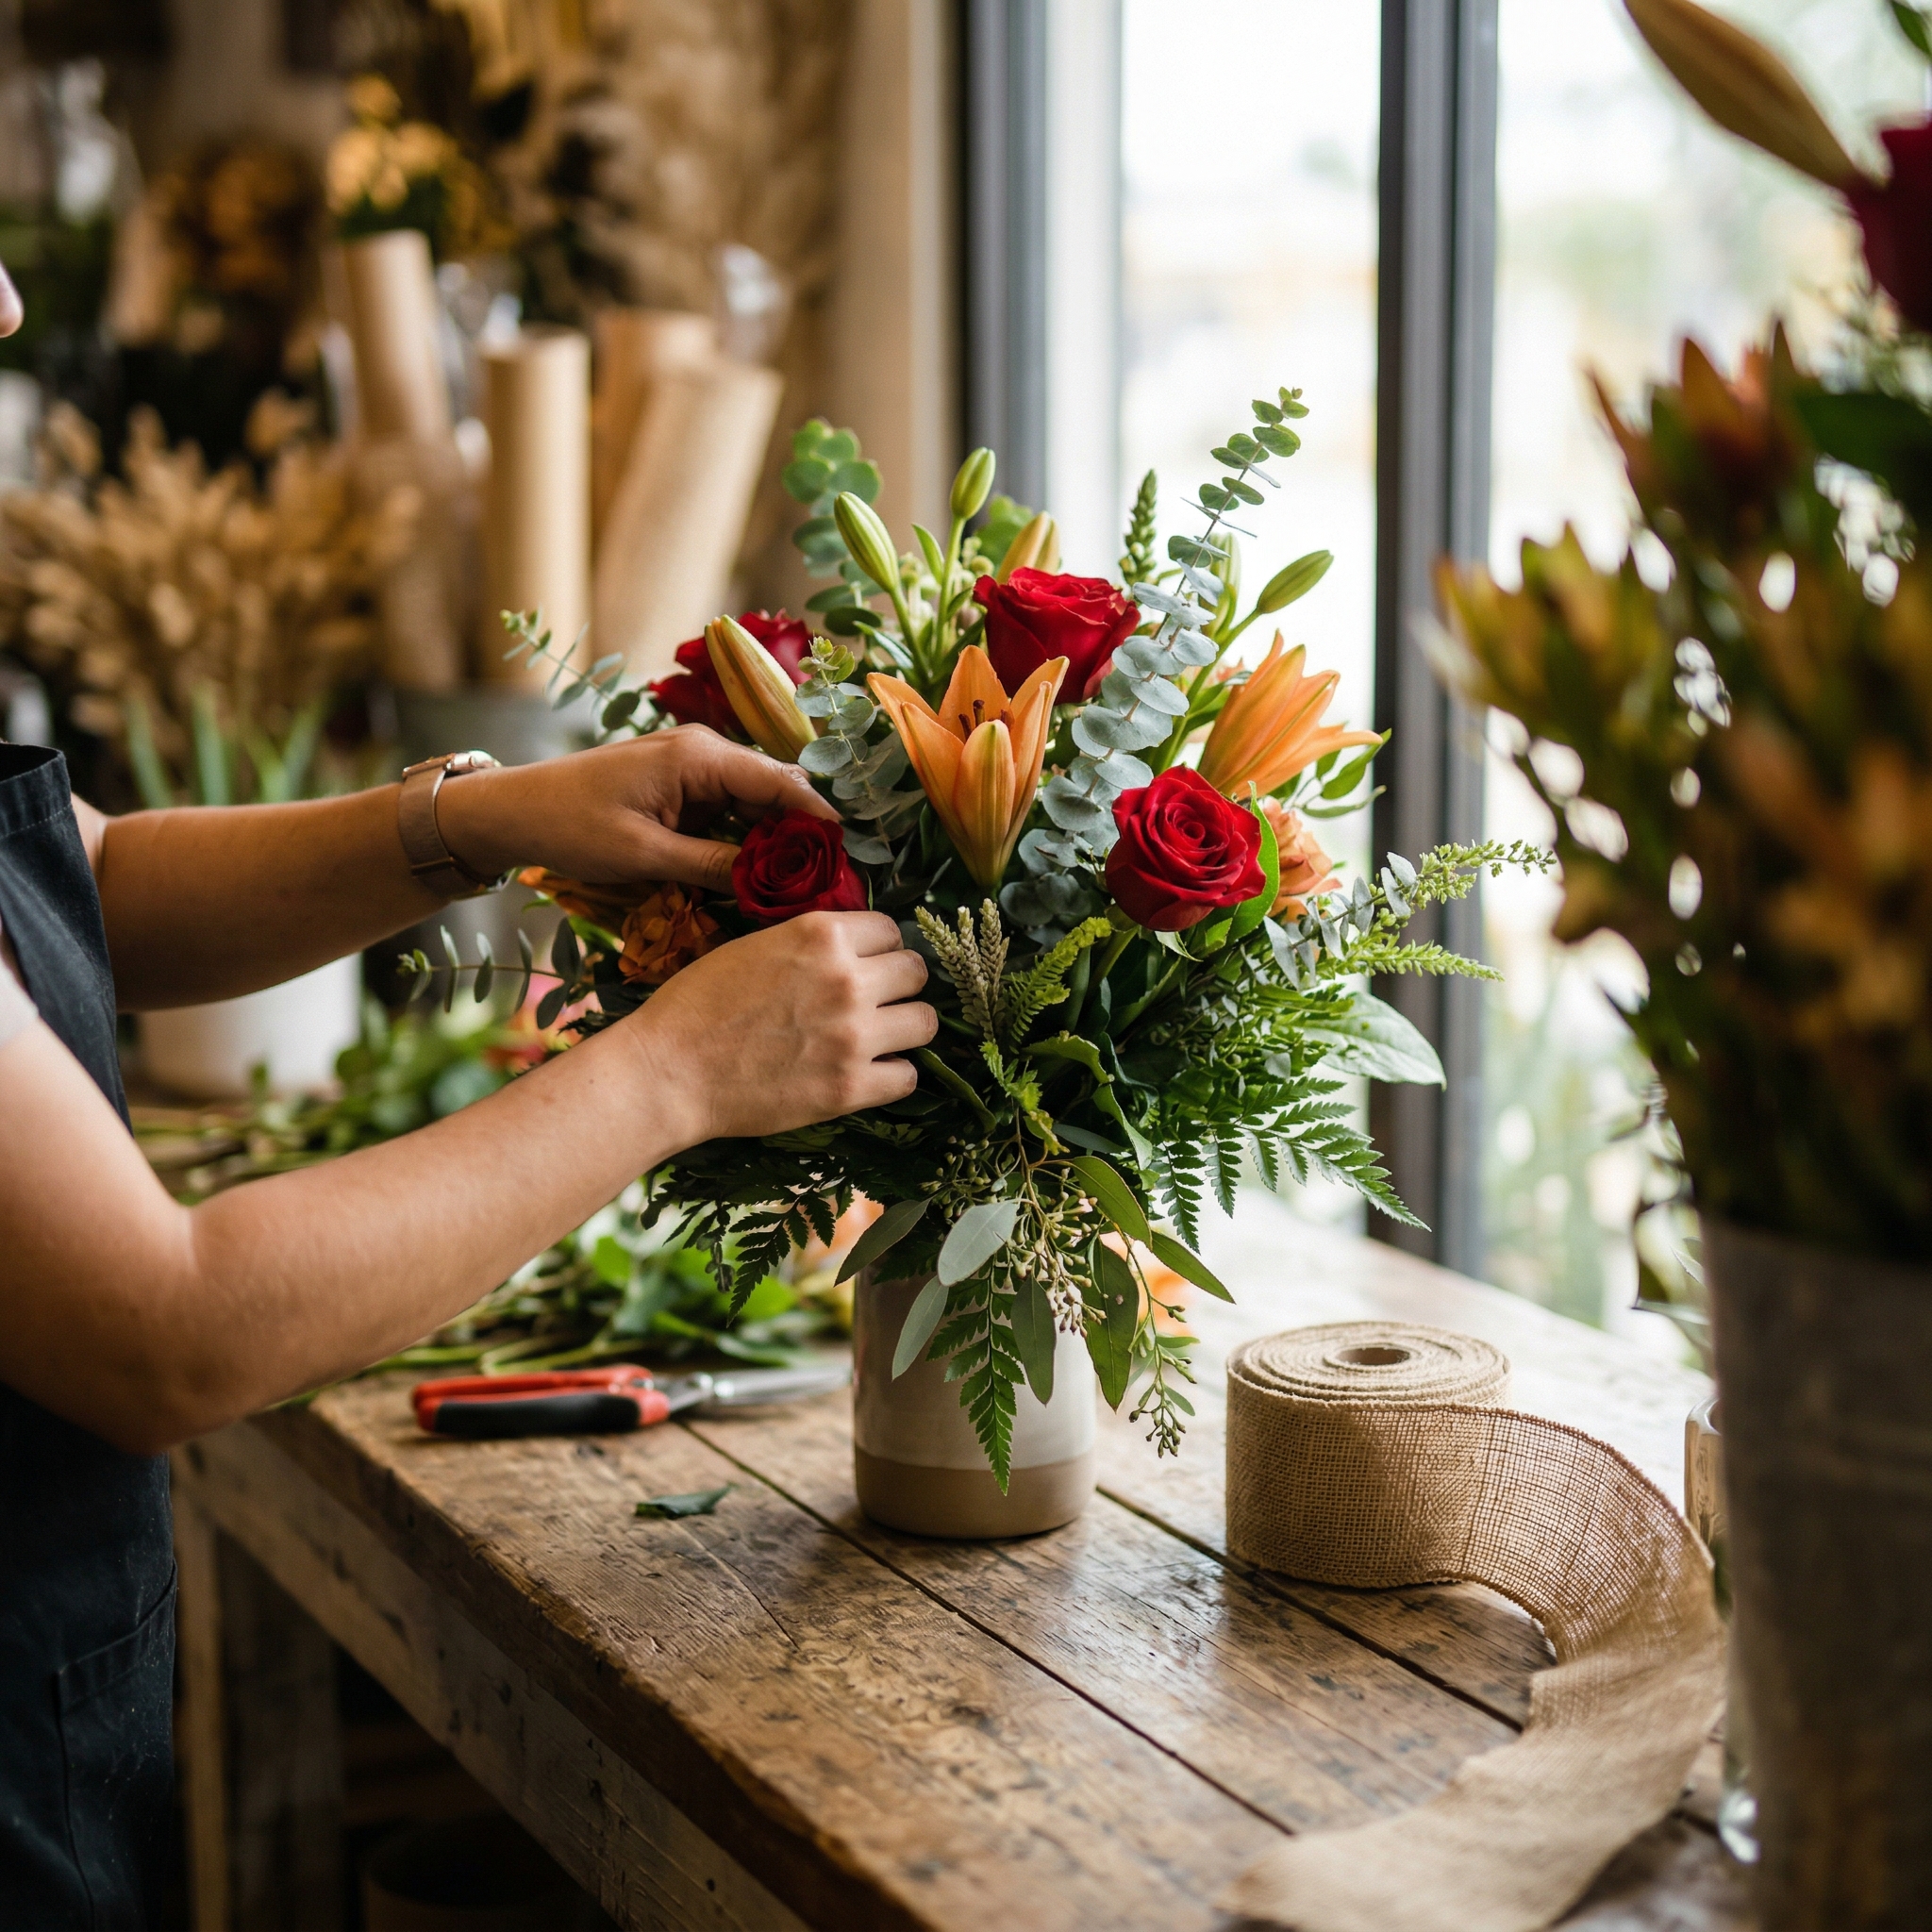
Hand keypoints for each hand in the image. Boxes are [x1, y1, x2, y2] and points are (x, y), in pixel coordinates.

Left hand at [433, 728, 834, 894]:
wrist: (514, 810)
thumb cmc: (572, 826)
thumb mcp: (644, 855)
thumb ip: (712, 866)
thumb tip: (772, 885)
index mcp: (699, 756)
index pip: (781, 782)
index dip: (820, 819)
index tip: (852, 857)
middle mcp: (704, 752)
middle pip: (778, 790)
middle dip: (807, 832)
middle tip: (837, 880)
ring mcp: (694, 767)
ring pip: (759, 802)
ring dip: (781, 839)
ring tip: (810, 883)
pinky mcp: (683, 787)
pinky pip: (733, 810)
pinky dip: (752, 838)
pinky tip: (766, 873)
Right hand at [631, 912, 935, 1141]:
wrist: (668, 1072)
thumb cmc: (697, 1006)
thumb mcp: (754, 946)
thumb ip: (809, 944)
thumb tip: (849, 947)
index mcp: (822, 935)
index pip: (890, 931)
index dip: (878, 949)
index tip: (865, 966)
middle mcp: (847, 979)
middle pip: (916, 973)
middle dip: (899, 985)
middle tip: (876, 1002)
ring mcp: (853, 1036)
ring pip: (925, 1022)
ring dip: (905, 1029)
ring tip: (879, 1037)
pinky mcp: (849, 1089)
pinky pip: (908, 1077)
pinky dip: (891, 1076)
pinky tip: (867, 1073)